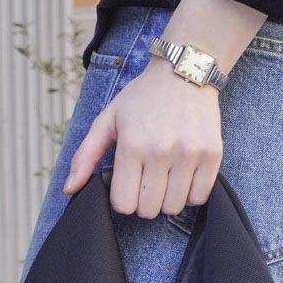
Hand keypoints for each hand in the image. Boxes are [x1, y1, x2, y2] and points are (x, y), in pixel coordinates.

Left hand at [62, 57, 223, 217]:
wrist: (184, 72)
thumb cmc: (142, 99)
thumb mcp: (108, 120)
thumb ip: (86, 156)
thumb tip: (70, 189)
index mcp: (131, 144)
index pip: (124, 204)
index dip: (123, 199)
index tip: (128, 185)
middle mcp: (160, 151)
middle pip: (148, 210)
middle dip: (145, 201)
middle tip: (147, 180)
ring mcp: (189, 154)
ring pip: (173, 207)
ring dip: (167, 198)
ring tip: (166, 176)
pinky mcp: (212, 155)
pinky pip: (198, 197)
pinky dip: (190, 193)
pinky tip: (183, 174)